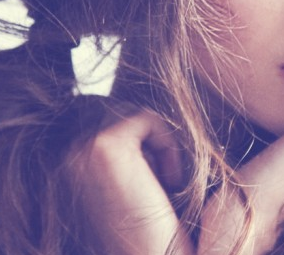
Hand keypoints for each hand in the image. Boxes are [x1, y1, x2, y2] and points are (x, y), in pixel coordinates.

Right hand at [67, 105, 192, 254]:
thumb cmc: (148, 225)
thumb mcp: (129, 176)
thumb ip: (125, 146)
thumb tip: (137, 112)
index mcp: (65, 162)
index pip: (102, 114)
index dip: (137, 138)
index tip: (151, 178)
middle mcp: (64, 153)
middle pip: (118, 108)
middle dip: (146, 137)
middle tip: (161, 180)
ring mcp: (78, 147)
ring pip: (132, 111)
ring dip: (158, 142)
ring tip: (163, 181)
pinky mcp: (103, 145)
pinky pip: (147, 118)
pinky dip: (168, 144)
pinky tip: (168, 181)